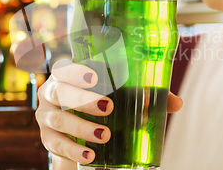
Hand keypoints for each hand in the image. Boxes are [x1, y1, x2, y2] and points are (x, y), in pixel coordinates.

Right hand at [35, 59, 183, 163]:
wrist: (79, 129)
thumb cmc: (102, 102)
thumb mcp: (119, 96)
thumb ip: (145, 96)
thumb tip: (176, 103)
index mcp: (68, 74)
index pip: (65, 67)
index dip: (76, 71)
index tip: (96, 77)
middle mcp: (52, 91)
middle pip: (60, 91)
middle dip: (83, 99)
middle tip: (108, 108)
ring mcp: (46, 115)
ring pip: (58, 119)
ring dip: (82, 128)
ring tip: (104, 136)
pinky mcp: (47, 137)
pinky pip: (55, 144)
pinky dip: (73, 150)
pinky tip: (90, 155)